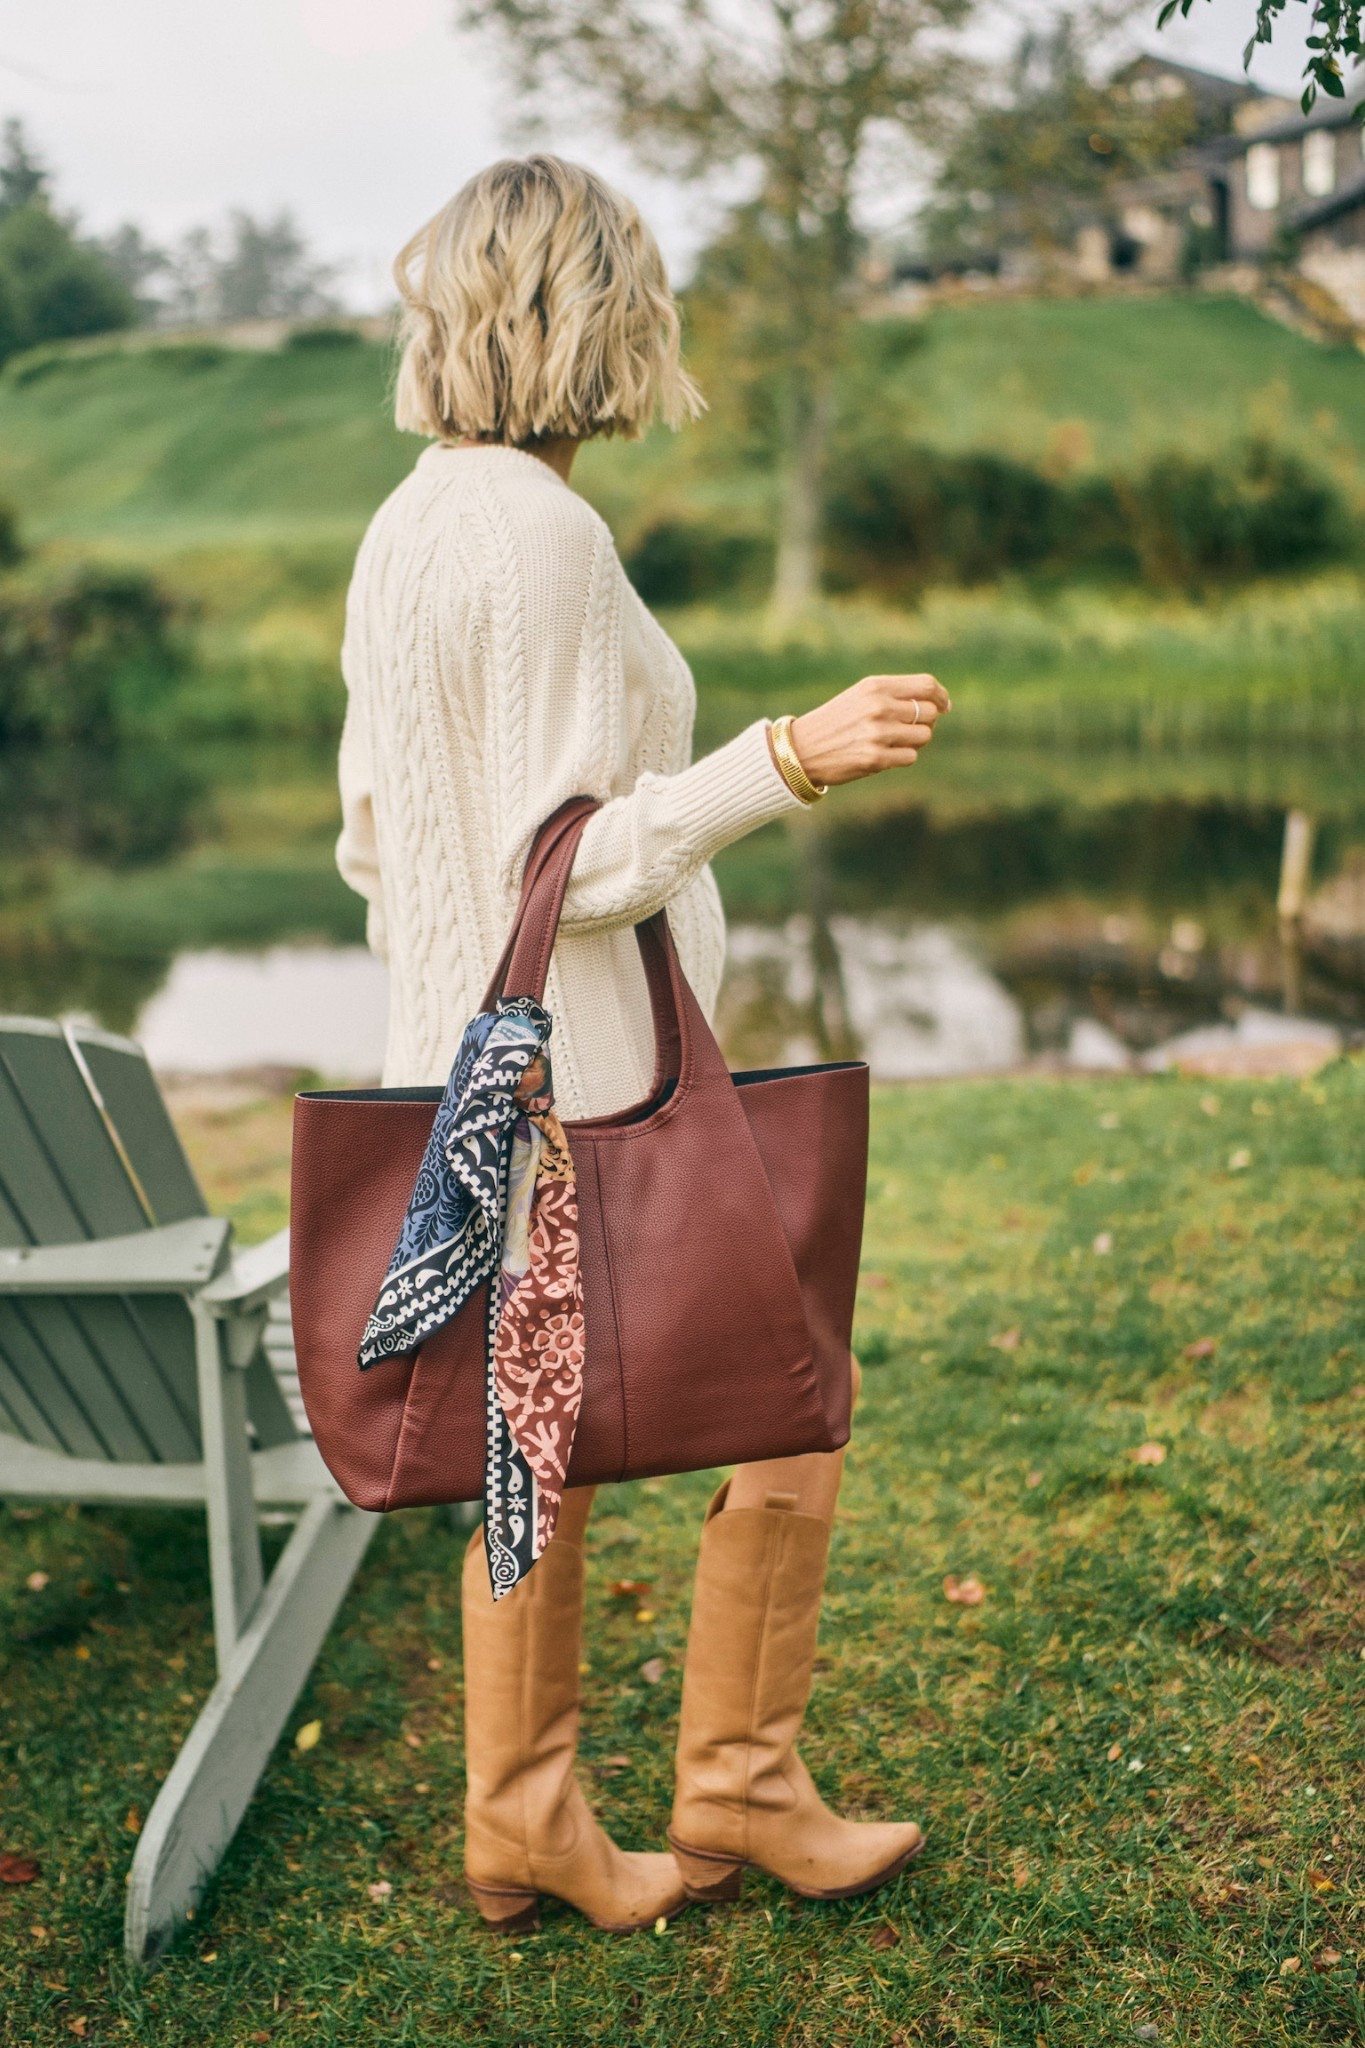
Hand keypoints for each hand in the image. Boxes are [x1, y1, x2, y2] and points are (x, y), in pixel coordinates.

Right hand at [789, 673, 949, 788]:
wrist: (802, 749)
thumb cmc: (837, 721)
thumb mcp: (861, 696)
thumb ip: (895, 695)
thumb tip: (940, 704)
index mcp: (875, 687)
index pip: (926, 685)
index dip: (941, 696)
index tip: (945, 706)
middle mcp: (878, 707)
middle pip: (930, 712)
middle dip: (927, 722)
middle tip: (910, 728)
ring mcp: (878, 733)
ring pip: (924, 736)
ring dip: (915, 741)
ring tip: (893, 741)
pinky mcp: (875, 758)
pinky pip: (910, 757)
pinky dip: (903, 757)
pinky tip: (884, 754)